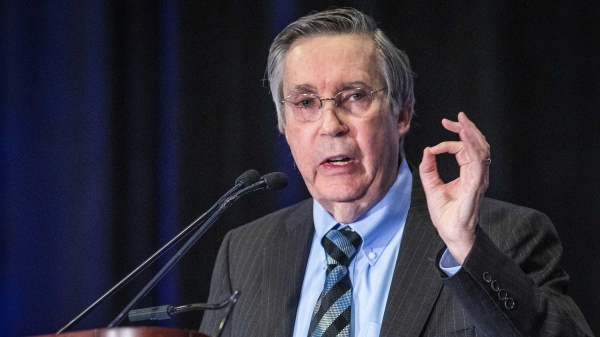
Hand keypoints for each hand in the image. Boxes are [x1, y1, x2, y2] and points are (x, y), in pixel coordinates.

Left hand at [419, 112, 489, 263]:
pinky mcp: (476, 185)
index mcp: (467, 173)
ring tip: (462, 122)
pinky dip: (471, 148)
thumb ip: (429, 169)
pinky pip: (477, 162)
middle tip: (455, 118)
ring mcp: (478, 179)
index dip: (449, 143)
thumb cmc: (446, 215)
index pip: (464, 150)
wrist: (451, 233)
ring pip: (481, 150)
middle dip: (467, 129)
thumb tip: (427, 151)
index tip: (433, 148)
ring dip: (472, 134)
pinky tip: (464, 138)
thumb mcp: (431, 187)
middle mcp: (476, 174)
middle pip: (477, 145)